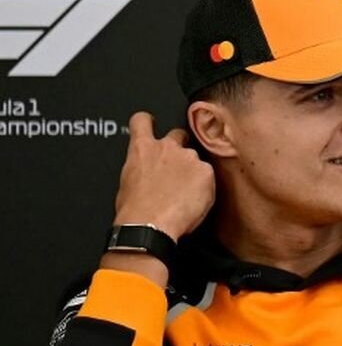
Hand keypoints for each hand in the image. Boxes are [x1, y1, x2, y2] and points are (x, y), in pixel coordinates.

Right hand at [113, 112, 214, 239]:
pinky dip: (205, 185)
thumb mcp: (129, 179)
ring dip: (193, 170)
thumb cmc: (136, 209)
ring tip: (186, 192)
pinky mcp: (206, 172)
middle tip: (178, 167)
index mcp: (142, 148)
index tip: (150, 122)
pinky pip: (208, 176)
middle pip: (178, 134)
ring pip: (196, 159)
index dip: (147, 121)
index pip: (142, 121)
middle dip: (180, 146)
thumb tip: (147, 170)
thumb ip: (142, 165)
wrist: (150, 224)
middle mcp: (166, 147)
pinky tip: (195, 199)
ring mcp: (189, 158)